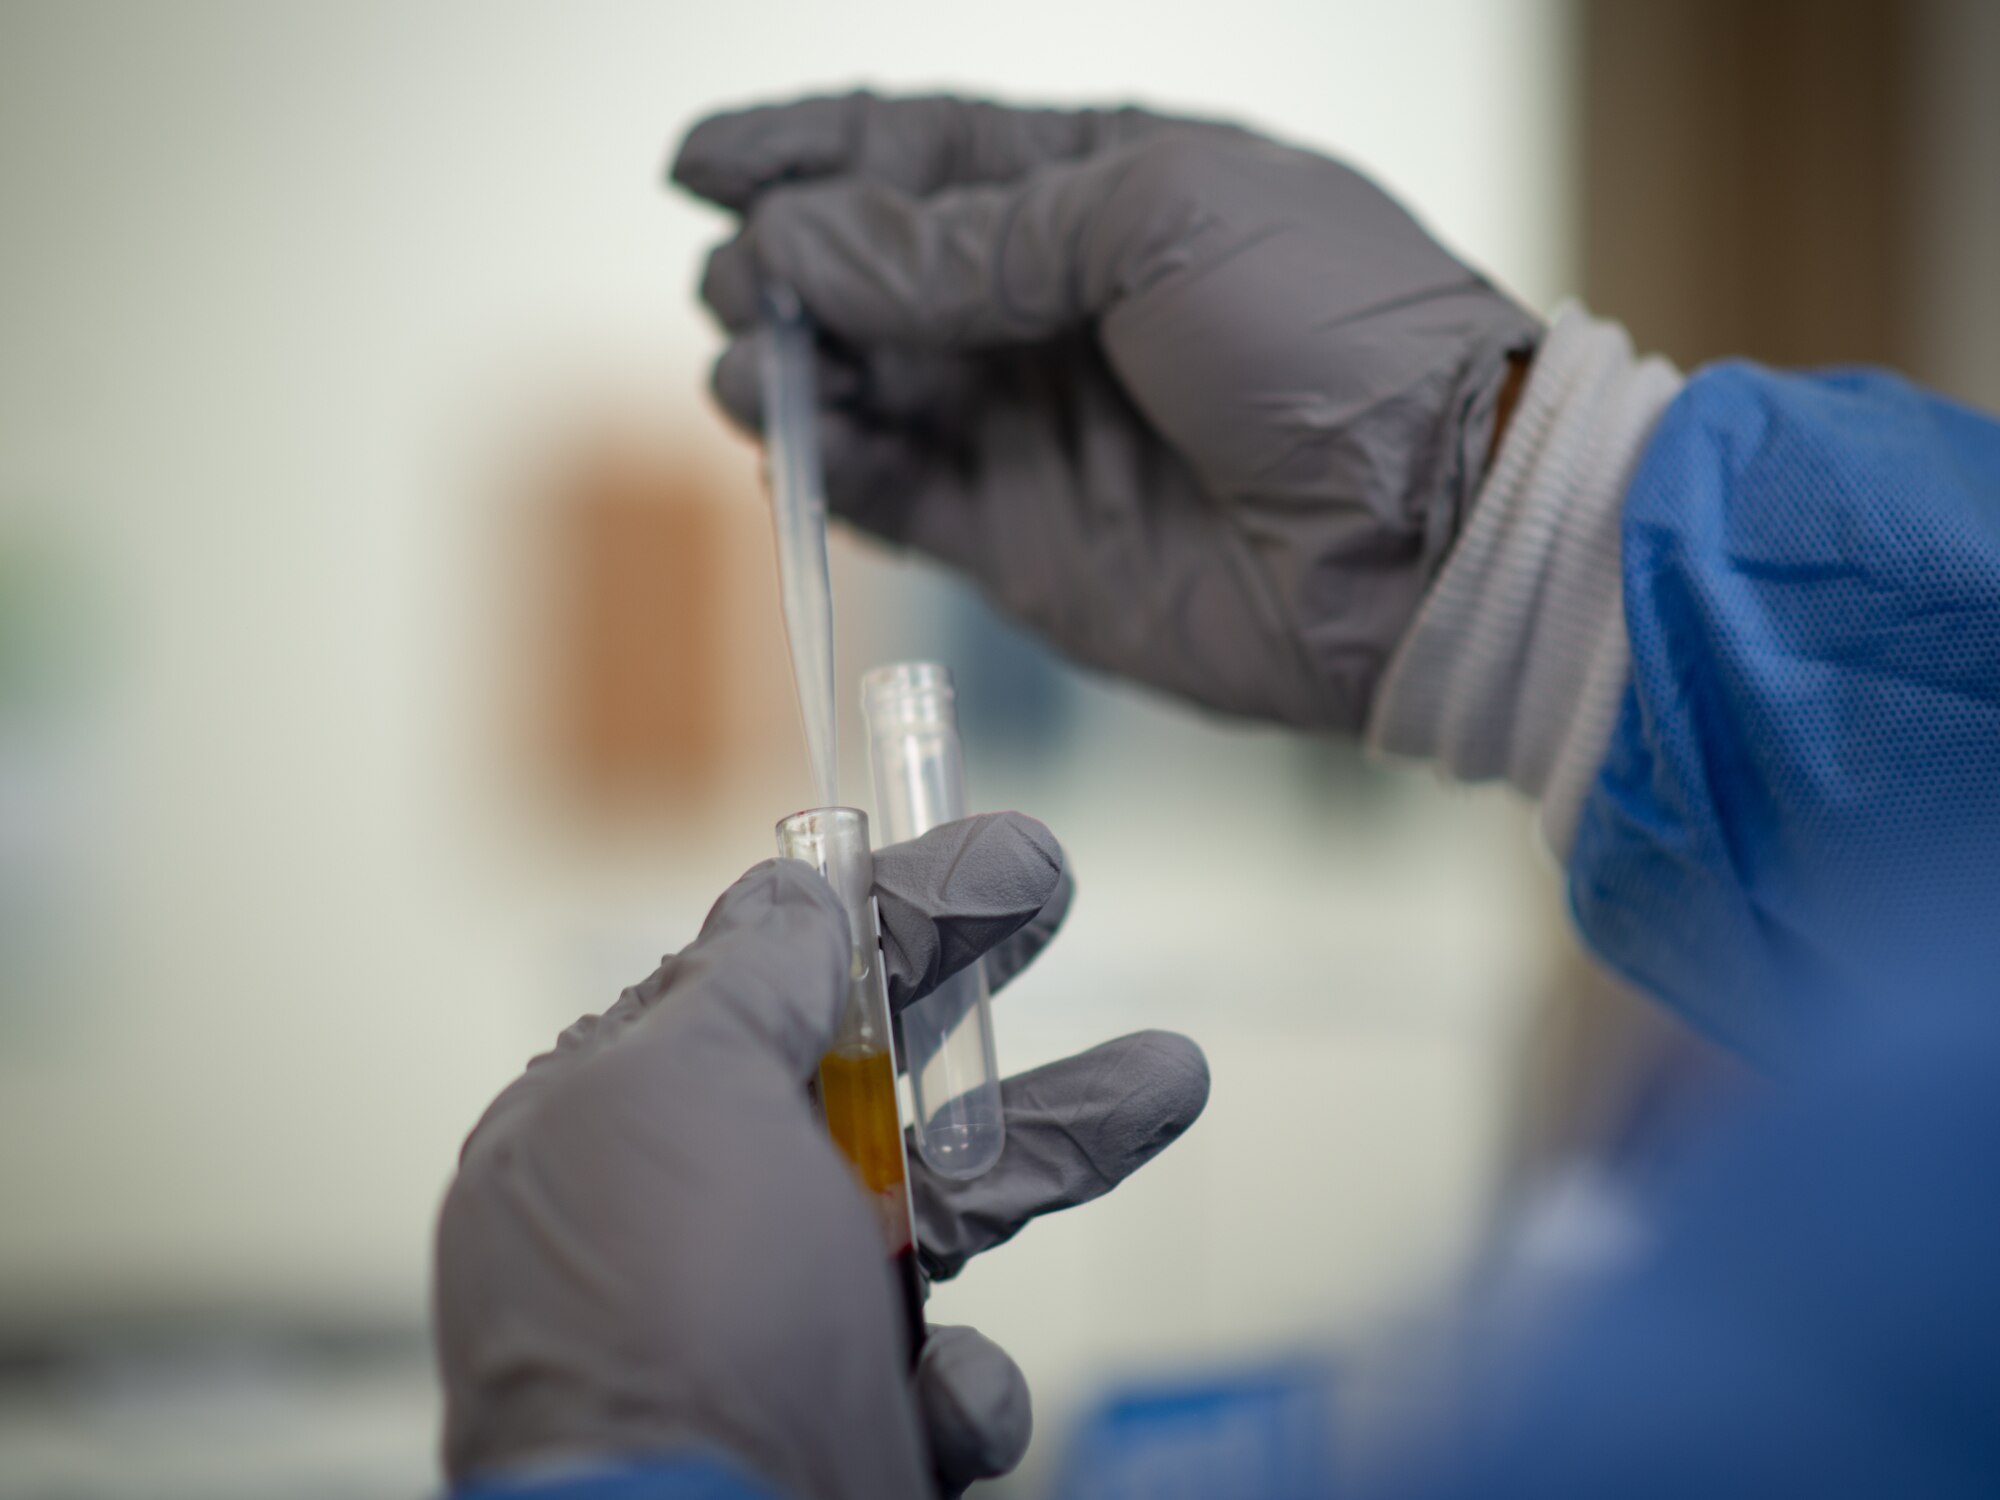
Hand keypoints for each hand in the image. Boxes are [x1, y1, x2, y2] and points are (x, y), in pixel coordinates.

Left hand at [434, 812, 1208, 1498]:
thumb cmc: (679, 1314)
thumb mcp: (692, 1095)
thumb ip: (751, 977)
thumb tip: (794, 884)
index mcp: (635, 1120)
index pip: (774, 974)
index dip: (885, 903)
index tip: (994, 852)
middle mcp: (708, 1212)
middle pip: (867, 1063)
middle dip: (967, 973)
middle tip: (1052, 882)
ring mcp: (783, 1323)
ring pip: (948, 1202)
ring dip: (1060, 1138)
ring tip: (1172, 1077)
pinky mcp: (851, 1426)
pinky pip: (946, 1375)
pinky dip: (966, 1388)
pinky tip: (950, 1397)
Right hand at [673, 93, 1539, 730]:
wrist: (1427, 537)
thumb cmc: (1330, 337)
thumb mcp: (1154, 220)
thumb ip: (968, 238)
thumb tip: (798, 239)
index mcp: (1107, 188)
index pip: (925, 155)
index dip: (807, 151)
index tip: (696, 162)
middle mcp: (1060, 305)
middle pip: (878, 271)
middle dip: (787, 265)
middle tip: (732, 279)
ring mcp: (1037, 427)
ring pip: (870, 385)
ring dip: (790, 368)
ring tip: (745, 362)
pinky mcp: (1022, 541)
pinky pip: (895, 494)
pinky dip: (827, 468)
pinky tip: (782, 441)